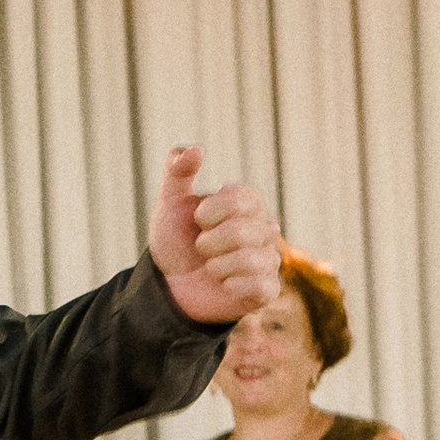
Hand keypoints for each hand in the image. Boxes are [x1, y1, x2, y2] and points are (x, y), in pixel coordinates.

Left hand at [149, 146, 280, 325]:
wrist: (170, 285)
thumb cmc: (177, 241)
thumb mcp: (170, 204)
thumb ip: (178, 172)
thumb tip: (195, 150)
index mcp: (248, 204)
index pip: (242, 198)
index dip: (211, 212)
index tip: (198, 220)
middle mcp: (266, 229)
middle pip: (243, 231)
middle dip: (208, 243)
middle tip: (201, 249)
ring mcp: (270, 259)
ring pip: (250, 259)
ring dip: (217, 267)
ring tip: (211, 269)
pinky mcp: (268, 290)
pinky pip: (259, 286)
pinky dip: (231, 286)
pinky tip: (224, 286)